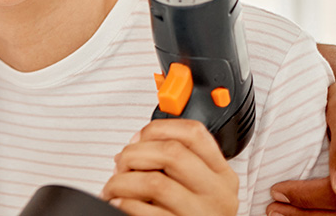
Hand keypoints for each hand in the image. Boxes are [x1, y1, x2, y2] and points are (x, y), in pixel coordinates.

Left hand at [102, 119, 238, 215]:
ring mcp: (201, 215)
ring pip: (154, 182)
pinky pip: (145, 211)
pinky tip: (119, 203)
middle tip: (121, 164)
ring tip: (114, 187)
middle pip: (171, 153)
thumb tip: (134, 143)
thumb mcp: (196, 186)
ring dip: (123, 181)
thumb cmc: (189, 214)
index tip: (138, 138)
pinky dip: (124, 204)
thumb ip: (176, 162)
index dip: (158, 128)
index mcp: (221, 175)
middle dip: (135, 153)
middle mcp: (217, 194)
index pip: (194, 133)